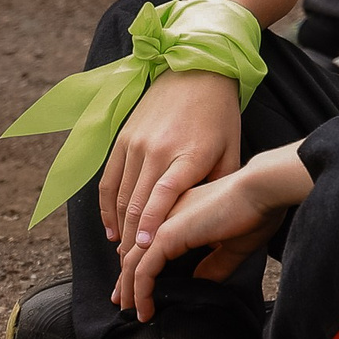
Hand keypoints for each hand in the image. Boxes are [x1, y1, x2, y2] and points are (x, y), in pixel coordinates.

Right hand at [99, 68, 242, 262]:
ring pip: (120, 194)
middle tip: (131, 267)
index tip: (144, 248)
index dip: (152, 224)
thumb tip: (213, 220)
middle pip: (137, 202)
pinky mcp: (122, 138)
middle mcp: (156, 149)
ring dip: (119, 226)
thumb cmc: (219, 116)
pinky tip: (113, 228)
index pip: (163, 195)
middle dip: (132, 239)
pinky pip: (108, 179)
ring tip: (124, 253)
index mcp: (187, 154)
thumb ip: (219, 185)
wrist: (194, 71)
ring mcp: (135, 143)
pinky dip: (107, 207)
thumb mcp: (230, 150)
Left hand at [114, 164, 288, 321]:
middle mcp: (165, 215)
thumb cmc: (257, 210)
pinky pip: (143, 270)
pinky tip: (145, 310)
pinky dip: (140, 292)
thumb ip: (215, 263)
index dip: (142, 267)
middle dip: (126, 281)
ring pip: (133, 263)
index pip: (150, 244)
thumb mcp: (233, 244)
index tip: (139, 288)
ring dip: (129, 291)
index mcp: (181, 212)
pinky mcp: (166, 235)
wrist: (262, 190)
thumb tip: (201, 280)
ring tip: (131, 313)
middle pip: (134, 252)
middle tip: (124, 304)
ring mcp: (163, 224)